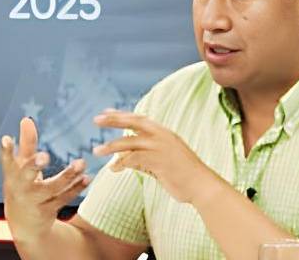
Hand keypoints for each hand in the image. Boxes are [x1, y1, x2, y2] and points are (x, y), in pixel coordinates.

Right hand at [0, 117, 90, 243]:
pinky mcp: (48, 210)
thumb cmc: (22, 187)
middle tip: (44, 156)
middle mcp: (21, 188)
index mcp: (12, 175)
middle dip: (34, 166)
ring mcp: (34, 201)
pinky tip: (86, 178)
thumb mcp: (21, 167)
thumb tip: (26, 119)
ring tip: (80, 163)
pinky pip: (63, 198)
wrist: (24, 225)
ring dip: (67, 176)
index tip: (6, 138)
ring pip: (51, 188)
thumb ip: (26, 144)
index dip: (6, 151)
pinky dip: (76, 188)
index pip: (6, 161)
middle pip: (26, 176)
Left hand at [92, 109, 219, 204]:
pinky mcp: (158, 161)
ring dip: (111, 146)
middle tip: (96, 119)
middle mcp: (162, 136)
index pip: (139, 119)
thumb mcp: (163, 161)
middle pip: (133, 122)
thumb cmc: (184, 175)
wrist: (202, 185)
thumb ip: (144, 157)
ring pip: (129, 142)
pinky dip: (121, 163)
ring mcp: (160, 147)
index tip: (106, 112)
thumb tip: (123, 160)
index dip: (122, 115)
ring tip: (97, 150)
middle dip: (114, 120)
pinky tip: (114, 169)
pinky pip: (133, 159)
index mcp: (164, 133)